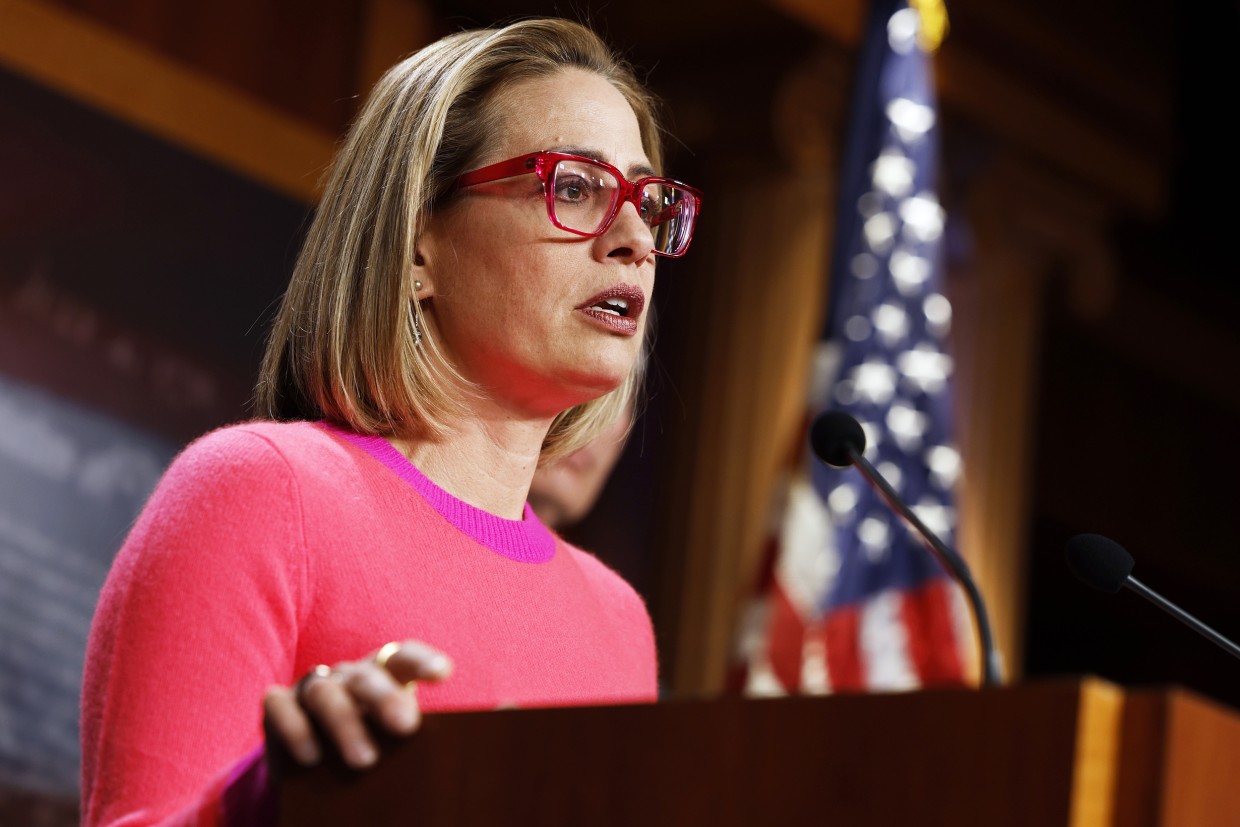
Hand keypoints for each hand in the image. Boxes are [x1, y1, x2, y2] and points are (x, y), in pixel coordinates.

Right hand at [263, 640, 451, 768]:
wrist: (313, 756)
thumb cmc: (369, 740)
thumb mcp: (391, 733)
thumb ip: (408, 730)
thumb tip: (434, 747)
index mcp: (383, 673)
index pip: (403, 657)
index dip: (422, 661)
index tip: (443, 673)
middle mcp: (348, 675)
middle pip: (366, 677)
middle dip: (385, 698)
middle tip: (406, 725)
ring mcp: (312, 686)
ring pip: (325, 693)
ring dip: (345, 724)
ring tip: (365, 760)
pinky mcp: (279, 704)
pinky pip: (281, 707)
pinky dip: (295, 729)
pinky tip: (311, 756)